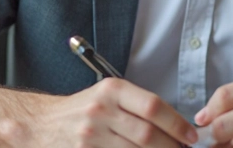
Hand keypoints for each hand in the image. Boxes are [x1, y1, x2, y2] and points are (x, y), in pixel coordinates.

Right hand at [14, 78, 198, 146]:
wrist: (41, 125)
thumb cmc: (81, 111)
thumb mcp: (107, 96)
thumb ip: (137, 106)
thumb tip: (176, 125)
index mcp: (111, 90)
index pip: (153, 106)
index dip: (177, 124)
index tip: (191, 136)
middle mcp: (101, 109)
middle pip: (148, 134)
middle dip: (172, 146)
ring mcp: (91, 135)